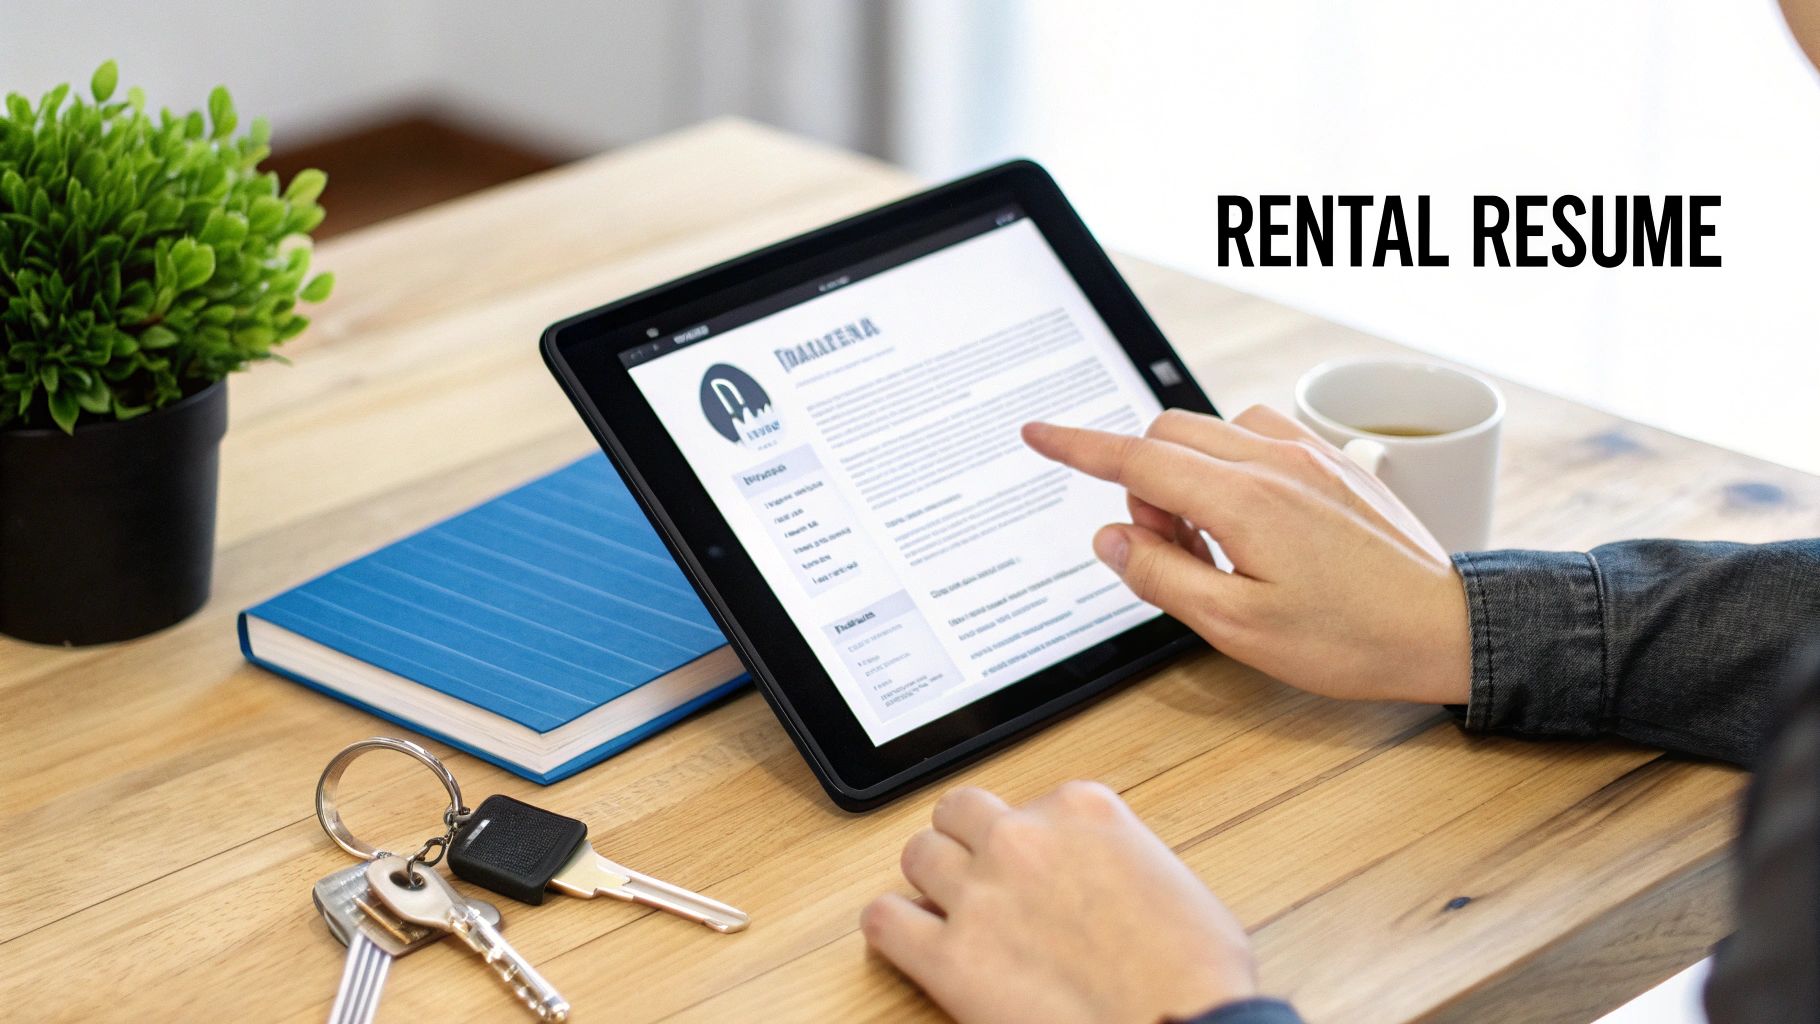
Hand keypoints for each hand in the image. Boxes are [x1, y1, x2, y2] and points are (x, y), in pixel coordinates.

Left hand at [862, 782, 1256, 1023]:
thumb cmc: (1194, 972)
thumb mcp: (1165, 873)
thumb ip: (1111, 851)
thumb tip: (1088, 871)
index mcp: (1080, 809)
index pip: (1027, 800)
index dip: (1029, 837)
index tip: (1036, 864)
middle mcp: (1022, 838)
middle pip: (958, 812)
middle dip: (966, 841)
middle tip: (979, 874)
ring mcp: (980, 894)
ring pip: (916, 853)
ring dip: (930, 878)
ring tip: (948, 906)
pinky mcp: (949, 956)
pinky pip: (883, 919)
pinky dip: (892, 928)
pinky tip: (911, 940)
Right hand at [1022, 404, 1470, 704]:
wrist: (1444, 627)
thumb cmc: (1350, 638)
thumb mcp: (1237, 627)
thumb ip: (1161, 575)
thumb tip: (1112, 539)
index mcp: (1243, 500)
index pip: (1135, 459)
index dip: (1077, 447)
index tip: (1038, 435)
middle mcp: (1274, 460)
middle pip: (1166, 436)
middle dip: (1144, 486)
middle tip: (1170, 551)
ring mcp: (1307, 453)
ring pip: (1209, 430)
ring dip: (1188, 474)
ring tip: (1216, 542)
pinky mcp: (1332, 459)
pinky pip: (1256, 434)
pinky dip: (1230, 465)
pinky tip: (1252, 519)